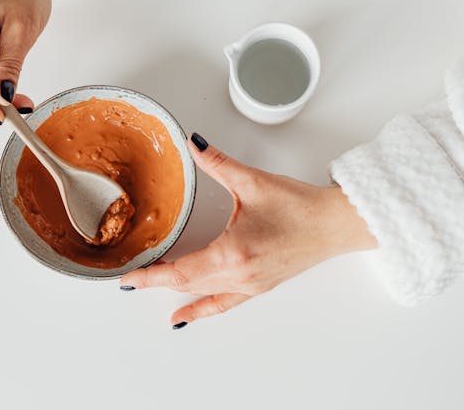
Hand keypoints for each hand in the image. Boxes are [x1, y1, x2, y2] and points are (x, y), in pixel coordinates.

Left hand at [120, 133, 376, 327]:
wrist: (336, 224)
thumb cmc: (302, 207)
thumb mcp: (253, 182)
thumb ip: (217, 163)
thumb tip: (194, 145)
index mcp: (233, 252)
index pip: (179, 271)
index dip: (149, 275)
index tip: (126, 277)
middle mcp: (239, 276)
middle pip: (185, 283)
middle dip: (154, 280)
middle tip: (128, 275)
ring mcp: (249, 286)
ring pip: (201, 293)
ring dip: (173, 291)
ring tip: (148, 286)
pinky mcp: (258, 287)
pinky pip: (222, 304)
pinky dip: (199, 310)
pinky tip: (183, 317)